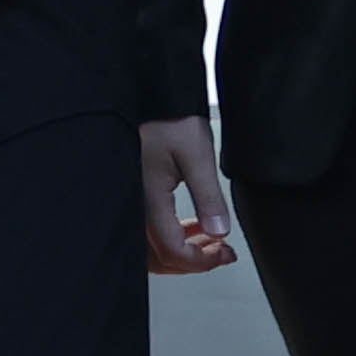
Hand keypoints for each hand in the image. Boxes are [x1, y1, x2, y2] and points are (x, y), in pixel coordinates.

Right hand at [137, 114, 241, 280]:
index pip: (171, 250)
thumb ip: (209, 197)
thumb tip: (219, 231)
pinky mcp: (131, 193)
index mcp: (147, 200)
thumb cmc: (165, 116)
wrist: (143, 93)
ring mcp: (130, 201)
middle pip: (156, 258)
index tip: (224, 254)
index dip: (201, 261)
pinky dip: (168, 238)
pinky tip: (188, 226)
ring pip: (148, 249)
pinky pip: (145, 232)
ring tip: (209, 240)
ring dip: (180, 251)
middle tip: (221, 253)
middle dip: (192, 261)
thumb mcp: (197, 155)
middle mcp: (133, 206)